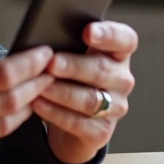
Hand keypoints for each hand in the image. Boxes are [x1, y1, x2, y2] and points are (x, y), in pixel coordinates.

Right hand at [0, 30, 54, 163]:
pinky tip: (12, 108)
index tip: (44, 53)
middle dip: (38, 83)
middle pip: (12, 99)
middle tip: (52, 69)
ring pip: (6, 122)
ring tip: (38, 88)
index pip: (3, 73)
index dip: (30, 63)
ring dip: (27, 105)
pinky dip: (5, 122)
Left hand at [33, 21, 137, 163]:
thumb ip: (66, 42)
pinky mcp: (102, 131)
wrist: (69, 116)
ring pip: (90, 99)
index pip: (124, 39)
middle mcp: (122, 79)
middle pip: (102, 70)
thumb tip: (44, 37)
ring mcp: (116, 107)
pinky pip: (79, 123)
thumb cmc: (69, 76)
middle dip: (74, 66)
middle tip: (52, 63)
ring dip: (62, 92)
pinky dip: (56, 113)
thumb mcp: (70, 55)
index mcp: (118, 53)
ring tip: (40, 86)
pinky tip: (39, 104)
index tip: (87, 32)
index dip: (108, 34)